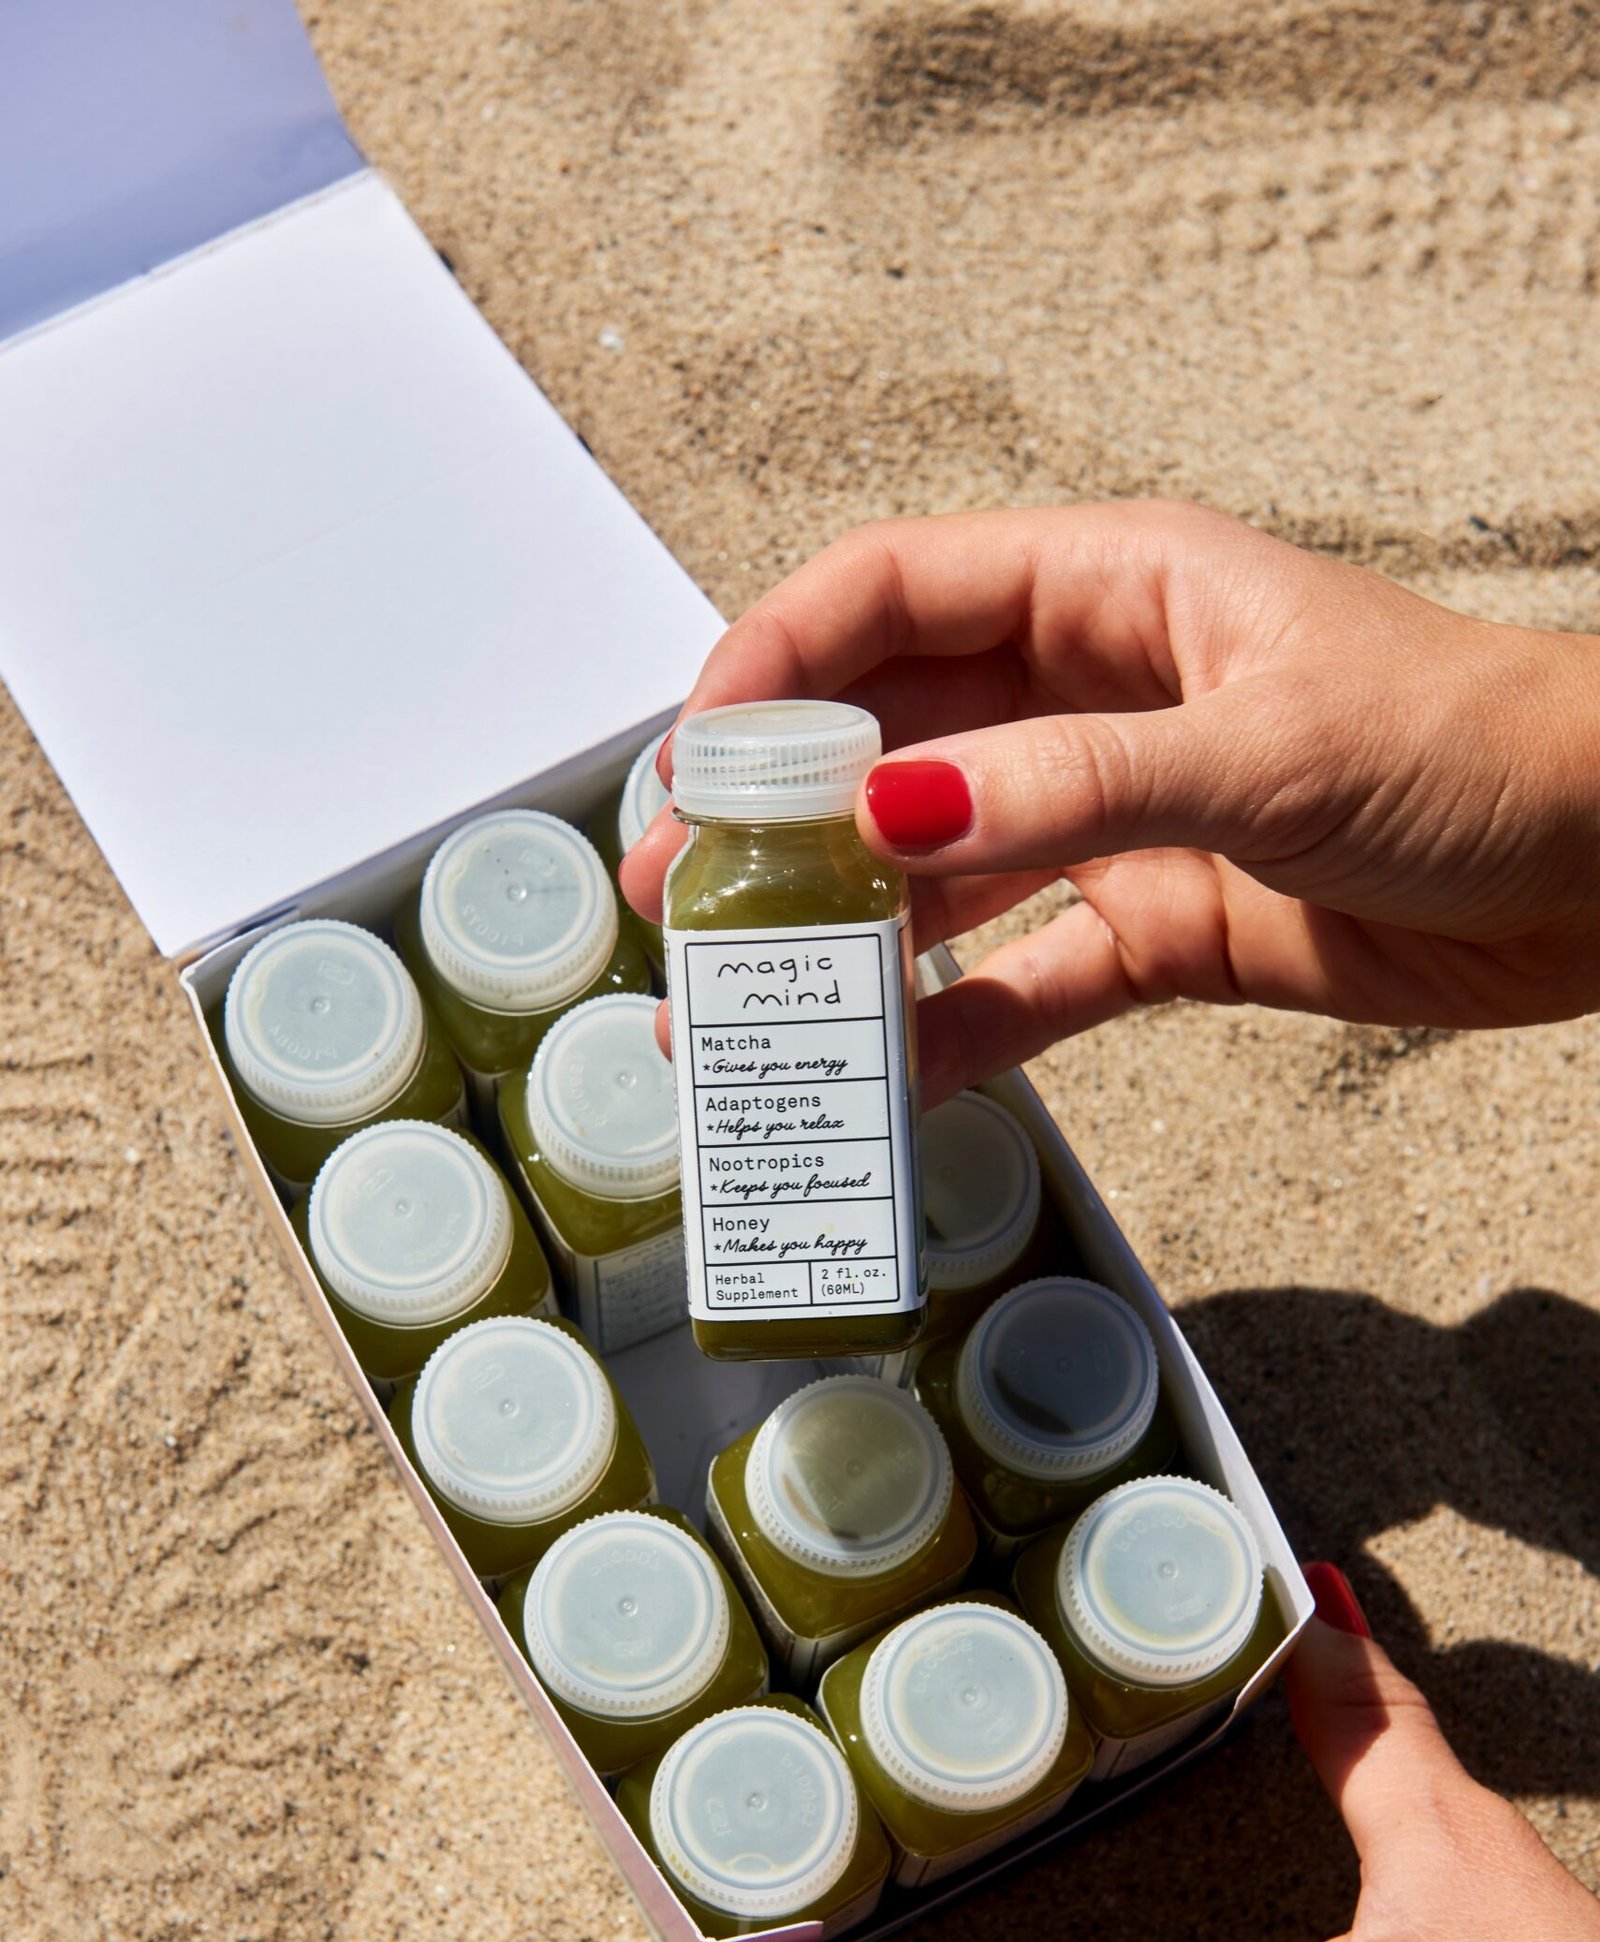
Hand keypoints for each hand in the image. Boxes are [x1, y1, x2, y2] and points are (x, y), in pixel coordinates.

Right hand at [621, 503, 1599, 1104]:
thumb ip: (1074, 784)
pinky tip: (885, 1073)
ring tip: (749, 1003)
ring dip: (845, 932)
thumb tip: (894, 806)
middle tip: (686, 898)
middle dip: (777, 812)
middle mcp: (1095, 697)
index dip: (778, 659)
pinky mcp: (1158, 927)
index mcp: (1112, 592)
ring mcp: (1118, 819)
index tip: (698, 749)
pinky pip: (1024, 980)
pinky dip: (955, 1027)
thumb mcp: (1265, 748)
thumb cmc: (1476, 748)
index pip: (897, 594)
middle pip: (889, 740)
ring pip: (941, 869)